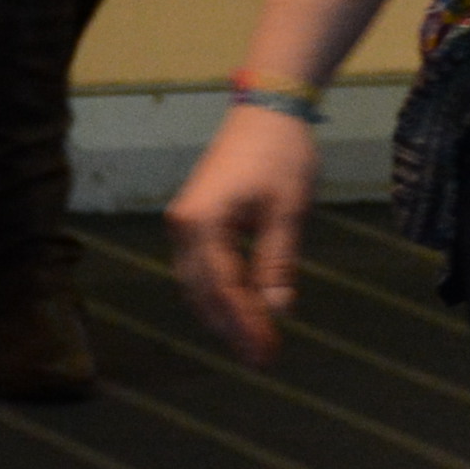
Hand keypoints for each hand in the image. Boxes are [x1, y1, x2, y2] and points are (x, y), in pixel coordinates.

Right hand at [166, 106, 320, 364]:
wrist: (267, 109)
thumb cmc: (281, 155)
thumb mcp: (287, 213)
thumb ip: (276, 265)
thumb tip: (277, 312)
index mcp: (201, 225)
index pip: (223, 290)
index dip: (245, 326)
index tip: (268, 354)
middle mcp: (182, 227)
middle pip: (202, 293)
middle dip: (231, 328)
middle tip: (263, 359)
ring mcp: (183, 224)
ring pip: (197, 285)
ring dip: (223, 314)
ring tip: (254, 343)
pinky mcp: (193, 221)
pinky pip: (200, 269)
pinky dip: (220, 293)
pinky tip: (243, 309)